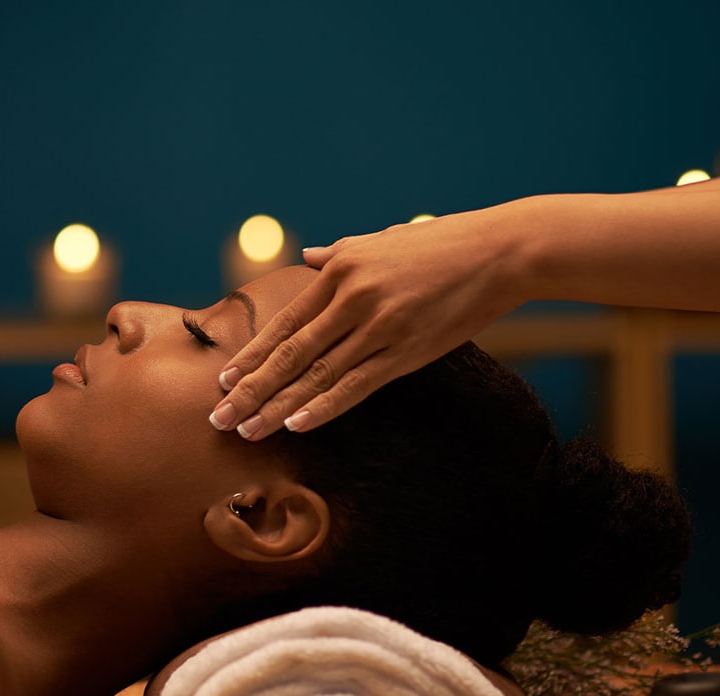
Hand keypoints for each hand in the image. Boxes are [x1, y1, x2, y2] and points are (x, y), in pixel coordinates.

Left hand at [210, 207, 531, 438]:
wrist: (501, 251)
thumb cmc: (441, 245)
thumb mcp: (381, 241)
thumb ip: (340, 256)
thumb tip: (309, 259)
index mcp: (341, 272)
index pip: (285, 323)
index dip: (253, 355)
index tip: (224, 379)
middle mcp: (353, 300)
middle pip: (291, 355)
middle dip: (251, 389)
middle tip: (218, 418)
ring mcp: (381, 327)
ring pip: (318, 376)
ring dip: (278, 407)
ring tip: (247, 430)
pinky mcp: (408, 351)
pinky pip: (357, 386)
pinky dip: (324, 407)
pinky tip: (296, 425)